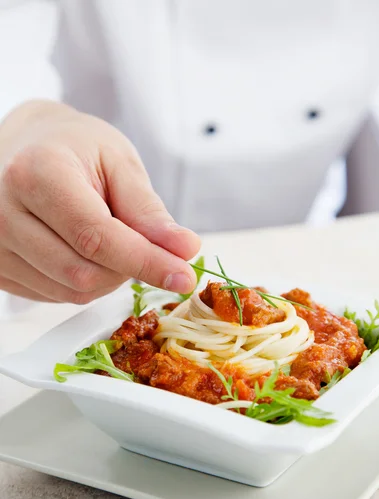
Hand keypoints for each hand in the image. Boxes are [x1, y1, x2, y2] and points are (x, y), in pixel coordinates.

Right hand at [0, 101, 200, 302]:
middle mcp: (4, 211)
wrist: (26, 147)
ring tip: (106, 237)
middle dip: (126, 268)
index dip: (146, 262)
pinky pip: (54, 295)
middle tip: (140, 241)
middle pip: (83, 273)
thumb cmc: (73, 149)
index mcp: (37, 173)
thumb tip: (183, 250)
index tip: (183, 276)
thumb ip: (148, 211)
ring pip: (71, 291)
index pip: (97, 238)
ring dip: (106, 277)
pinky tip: (82, 250)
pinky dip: (84, 282)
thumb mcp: (118, 163)